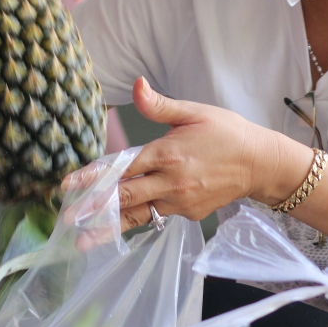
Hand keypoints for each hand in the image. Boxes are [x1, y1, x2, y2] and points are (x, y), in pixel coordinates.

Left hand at [77, 77, 281, 231]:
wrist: (260, 163)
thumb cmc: (225, 133)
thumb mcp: (193, 112)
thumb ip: (159, 105)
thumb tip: (136, 84)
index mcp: (169, 152)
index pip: (124, 167)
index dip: (94, 176)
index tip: (69, 185)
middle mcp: (172, 181)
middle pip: (126, 196)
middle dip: (95, 208)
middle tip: (68, 218)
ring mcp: (180, 201)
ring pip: (138, 214)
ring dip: (109, 226)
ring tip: (83, 242)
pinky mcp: (188, 214)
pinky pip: (156, 217)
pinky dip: (135, 222)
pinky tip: (115, 230)